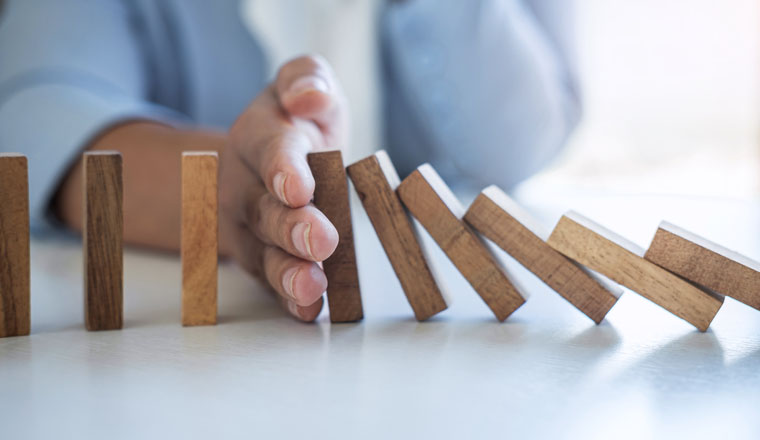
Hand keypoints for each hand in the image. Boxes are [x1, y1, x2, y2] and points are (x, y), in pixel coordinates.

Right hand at [219, 55, 347, 321]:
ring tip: (312, 286)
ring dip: (287, 272)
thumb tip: (308, 94)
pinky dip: (289, 299)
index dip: (283, 168)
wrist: (274, 160)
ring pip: (263, 253)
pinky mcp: (263, 259)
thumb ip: (305, 78)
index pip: (268, 150)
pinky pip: (271, 282)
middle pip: (263, 210)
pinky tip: (309, 311)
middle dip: (290, 227)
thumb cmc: (299, 121)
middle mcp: (246, 186)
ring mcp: (250, 228)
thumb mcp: (304, 83)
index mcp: (258, 137)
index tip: (299, 187)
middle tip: (321, 240)